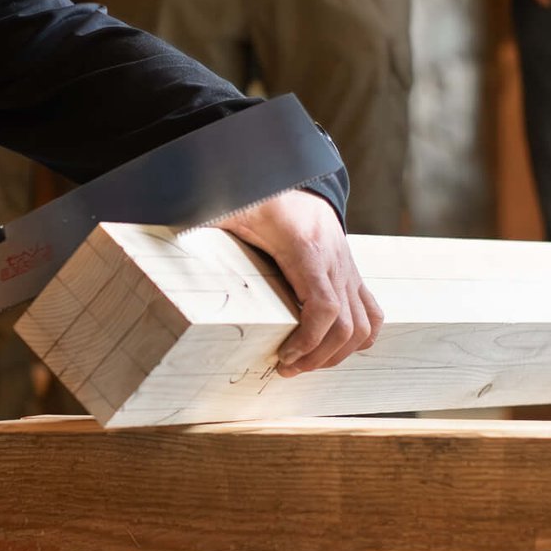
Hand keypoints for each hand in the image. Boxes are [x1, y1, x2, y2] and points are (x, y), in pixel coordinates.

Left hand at [220, 191, 381, 375]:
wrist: (298, 181)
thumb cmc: (263, 199)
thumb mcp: (233, 210)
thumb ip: (209, 226)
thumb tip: (176, 243)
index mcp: (307, 251)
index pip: (325, 307)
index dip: (309, 340)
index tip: (284, 356)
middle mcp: (336, 264)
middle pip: (347, 326)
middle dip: (318, 357)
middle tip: (286, 369)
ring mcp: (349, 271)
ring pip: (364, 326)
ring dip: (338, 355)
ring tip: (305, 364)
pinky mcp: (353, 277)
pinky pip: (373, 314)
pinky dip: (360, 339)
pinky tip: (333, 350)